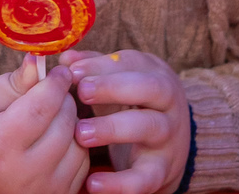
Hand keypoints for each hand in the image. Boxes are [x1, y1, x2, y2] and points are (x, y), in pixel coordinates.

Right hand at [0, 55, 89, 193]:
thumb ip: (11, 83)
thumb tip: (37, 60)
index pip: (41, 108)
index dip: (55, 84)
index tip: (59, 71)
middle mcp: (24, 174)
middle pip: (64, 124)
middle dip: (64, 100)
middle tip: (53, 92)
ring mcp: (44, 190)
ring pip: (78, 143)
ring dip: (71, 122)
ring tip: (53, 116)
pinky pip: (82, 164)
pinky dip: (74, 145)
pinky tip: (56, 137)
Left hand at [62, 50, 191, 193]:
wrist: (171, 146)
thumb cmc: (134, 103)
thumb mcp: (117, 81)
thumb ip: (93, 67)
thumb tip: (66, 57)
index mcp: (154, 73)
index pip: (132, 62)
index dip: (102, 65)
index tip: (72, 71)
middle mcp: (168, 102)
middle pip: (150, 88)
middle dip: (113, 87)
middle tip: (81, 92)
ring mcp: (169, 136)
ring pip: (150, 127)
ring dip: (113, 128)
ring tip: (80, 133)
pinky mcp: (162, 170)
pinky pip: (145, 177)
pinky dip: (120, 183)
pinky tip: (93, 183)